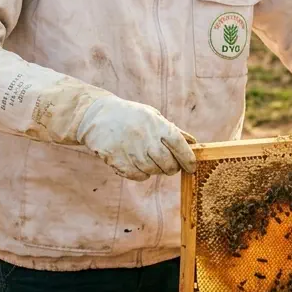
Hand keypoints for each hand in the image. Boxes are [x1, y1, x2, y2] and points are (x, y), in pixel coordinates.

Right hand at [76, 96, 196, 179]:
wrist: (98, 116)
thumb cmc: (131, 116)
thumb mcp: (153, 116)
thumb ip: (173, 131)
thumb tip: (194, 143)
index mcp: (157, 125)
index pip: (179, 146)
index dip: (188, 159)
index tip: (192, 167)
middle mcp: (146, 138)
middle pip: (168, 164)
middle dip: (173, 168)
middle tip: (170, 165)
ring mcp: (132, 151)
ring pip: (153, 171)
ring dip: (156, 169)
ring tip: (149, 159)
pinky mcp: (118, 161)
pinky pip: (138, 176)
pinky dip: (141, 173)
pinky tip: (137, 163)